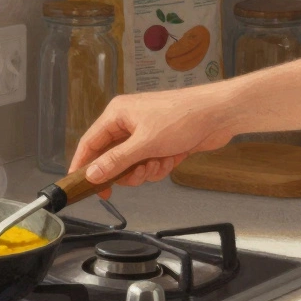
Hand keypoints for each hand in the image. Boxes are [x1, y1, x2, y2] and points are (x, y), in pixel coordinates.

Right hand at [67, 85, 238, 196]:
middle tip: (139, 174)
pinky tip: (173, 158)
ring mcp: (145, 134)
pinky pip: (149, 164)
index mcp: (117, 115)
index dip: (82, 165)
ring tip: (161, 162)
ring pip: (132, 165)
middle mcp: (127, 124)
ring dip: (146, 170)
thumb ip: (116, 161)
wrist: (220, 114)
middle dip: (126, 171)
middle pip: (111, 159)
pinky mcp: (160, 143)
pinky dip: (160, 166)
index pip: (89, 143)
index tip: (79, 186)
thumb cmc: (182, 118)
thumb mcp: (145, 144)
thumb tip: (92, 174)